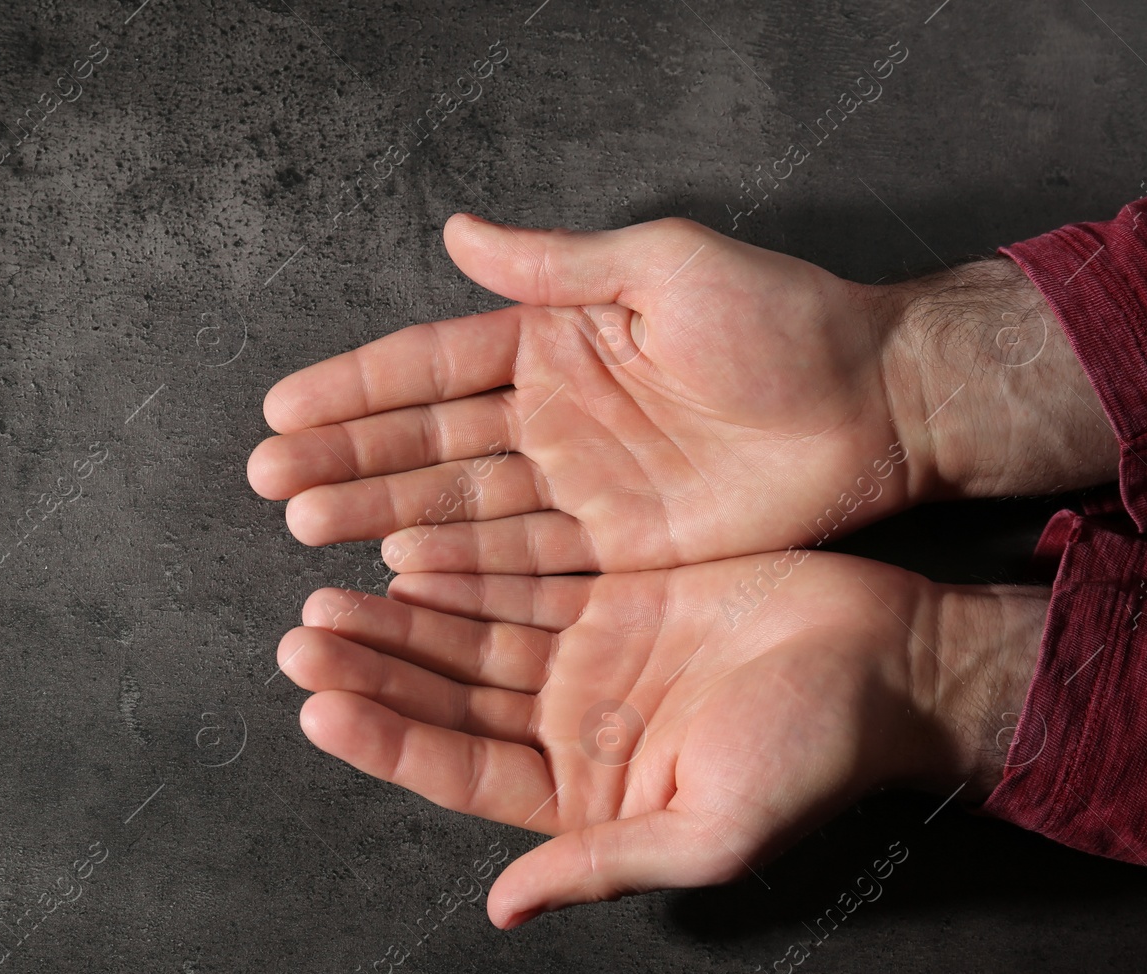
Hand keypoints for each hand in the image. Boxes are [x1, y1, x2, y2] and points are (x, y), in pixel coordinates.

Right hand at [248, 215, 1116, 573]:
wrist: (875, 405)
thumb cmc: (780, 320)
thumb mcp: (663, 268)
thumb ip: (555, 265)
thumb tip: (457, 231)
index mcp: (553, 342)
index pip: (432, 367)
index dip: (356, 388)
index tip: (281, 408)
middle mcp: (552, 418)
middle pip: (428, 444)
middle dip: (348, 459)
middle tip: (271, 483)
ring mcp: (579, 486)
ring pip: (458, 504)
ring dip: (382, 514)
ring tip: (307, 526)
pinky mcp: (614, 548)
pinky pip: (518, 559)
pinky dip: (456, 565)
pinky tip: (396, 570)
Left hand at [276, 553, 1046, 926]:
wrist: (894, 661)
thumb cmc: (814, 755)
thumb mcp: (709, 828)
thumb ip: (600, 862)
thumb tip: (502, 911)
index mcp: (584, 796)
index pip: (460, 769)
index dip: (388, 739)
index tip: (317, 706)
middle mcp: (572, 728)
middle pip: (449, 699)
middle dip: (374, 670)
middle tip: (300, 636)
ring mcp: (587, 659)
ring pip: (470, 638)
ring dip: (401, 619)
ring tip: (326, 596)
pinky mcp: (612, 596)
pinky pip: (519, 581)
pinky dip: (463, 570)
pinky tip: (404, 554)